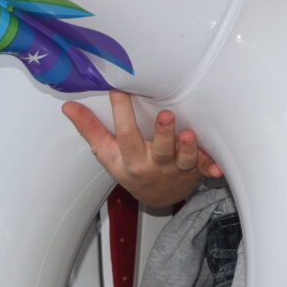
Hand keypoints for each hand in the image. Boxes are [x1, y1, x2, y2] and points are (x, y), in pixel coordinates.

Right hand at [62, 90, 222, 208]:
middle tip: (167, 115)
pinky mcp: (193, 171)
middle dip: (163, 133)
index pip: (125, 134)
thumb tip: (68, 107)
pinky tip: (218, 167)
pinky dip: (211, 168)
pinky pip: (204, 169)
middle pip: (158, 149)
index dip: (122, 111)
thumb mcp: (107, 154)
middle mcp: (153, 164)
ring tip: (190, 134)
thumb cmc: (131, 169)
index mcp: (130, 159)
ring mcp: (174, 168)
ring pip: (183, 158)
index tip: (119, 88)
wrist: (156, 198)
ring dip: (188, 147)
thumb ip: (91, 129)